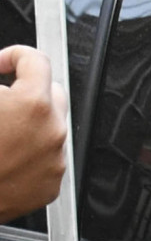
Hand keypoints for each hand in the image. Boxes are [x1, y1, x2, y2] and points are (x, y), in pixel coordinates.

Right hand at [0, 45, 67, 222]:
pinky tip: (6, 157)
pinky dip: (31, 154)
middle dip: (27, 91)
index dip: (14, 57)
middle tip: (2, 101)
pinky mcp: (51, 184)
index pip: (37, 60)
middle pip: (52, 93)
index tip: (3, 64)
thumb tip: (3, 70)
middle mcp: (52, 131)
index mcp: (32, 104)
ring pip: (50, 128)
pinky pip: (47, 158)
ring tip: (2, 134)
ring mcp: (55, 159)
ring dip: (29, 125)